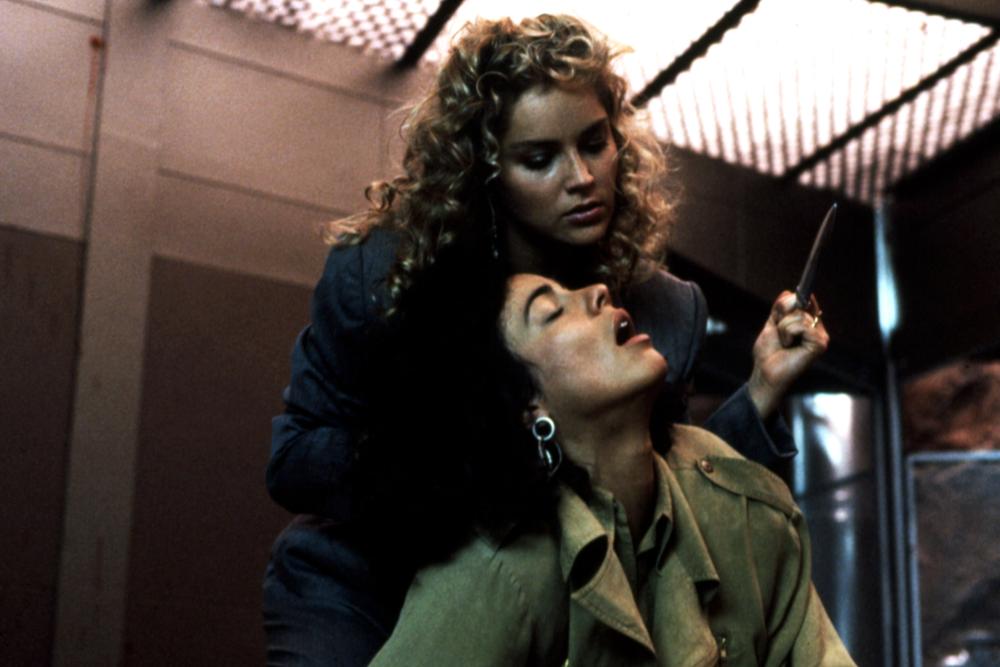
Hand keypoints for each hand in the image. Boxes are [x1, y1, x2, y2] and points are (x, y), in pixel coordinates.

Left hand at [747, 291, 828, 417]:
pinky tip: (789, 346)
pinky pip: (801, 325)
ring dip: (783, 328)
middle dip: (782, 318)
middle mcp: (817, 328)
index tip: (784, 308)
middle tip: (780, 336)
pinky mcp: (820, 344)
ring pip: (799, 315)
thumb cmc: (768, 353)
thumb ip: (781, 308)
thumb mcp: (772, 324)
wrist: (765, 372)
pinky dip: (788, 333)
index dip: (792, 301)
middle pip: (800, 304)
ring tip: (784, 343)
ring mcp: (820, 336)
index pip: (804, 299)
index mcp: (808, 324)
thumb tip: (790, 292)